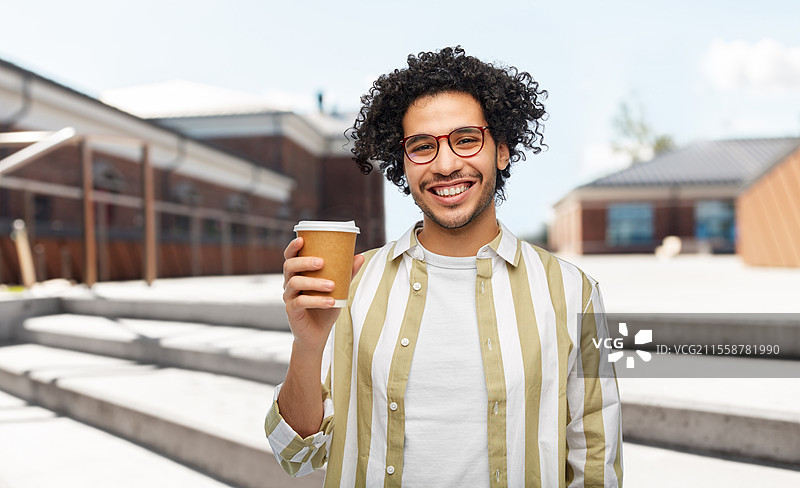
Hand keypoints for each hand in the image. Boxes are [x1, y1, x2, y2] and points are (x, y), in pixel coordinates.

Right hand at [282, 237, 364, 351]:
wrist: (318, 333)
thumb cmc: (326, 306)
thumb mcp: (338, 288)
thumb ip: (346, 273)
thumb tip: (360, 256)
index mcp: (298, 273)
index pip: (290, 256)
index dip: (292, 247)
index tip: (302, 239)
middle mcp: (289, 283)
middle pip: (289, 266)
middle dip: (304, 262)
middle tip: (322, 262)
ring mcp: (289, 297)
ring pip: (295, 283)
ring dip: (314, 282)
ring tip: (332, 285)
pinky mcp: (292, 311)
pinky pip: (301, 302)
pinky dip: (317, 301)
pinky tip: (331, 302)